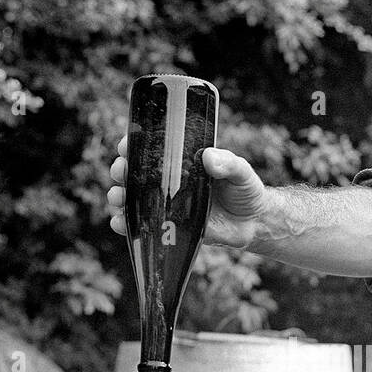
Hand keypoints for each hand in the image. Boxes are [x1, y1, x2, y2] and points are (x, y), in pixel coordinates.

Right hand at [106, 138, 271, 250]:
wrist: (254, 223)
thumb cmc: (246, 190)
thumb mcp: (240, 171)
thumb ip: (229, 162)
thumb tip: (208, 158)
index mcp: (183, 163)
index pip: (151, 149)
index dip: (134, 144)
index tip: (126, 143)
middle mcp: (171, 182)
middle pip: (136, 173)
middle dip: (121, 170)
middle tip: (120, 171)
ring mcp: (169, 205)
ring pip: (135, 199)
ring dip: (119, 196)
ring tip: (117, 197)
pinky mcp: (171, 228)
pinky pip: (143, 226)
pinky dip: (127, 225)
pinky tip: (119, 223)